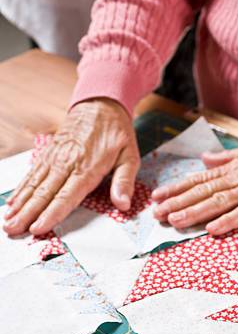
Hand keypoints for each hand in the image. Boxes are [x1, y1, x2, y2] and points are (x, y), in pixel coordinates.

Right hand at [3, 98, 139, 235]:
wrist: (100, 103)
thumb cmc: (116, 132)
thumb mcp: (129, 155)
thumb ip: (124, 181)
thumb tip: (124, 204)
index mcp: (87, 168)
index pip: (66, 196)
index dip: (51, 214)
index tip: (38, 228)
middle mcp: (66, 163)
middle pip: (43, 193)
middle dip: (27, 214)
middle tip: (13, 230)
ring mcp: (54, 158)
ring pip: (33, 185)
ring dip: (20, 205)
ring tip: (8, 221)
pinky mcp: (48, 154)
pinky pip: (32, 175)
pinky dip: (21, 190)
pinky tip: (12, 203)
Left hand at [152, 129, 237, 234]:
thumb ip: (227, 157)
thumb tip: (205, 159)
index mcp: (234, 168)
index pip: (199, 179)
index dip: (177, 188)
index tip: (158, 196)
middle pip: (203, 192)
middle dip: (178, 203)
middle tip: (157, 214)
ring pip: (219, 202)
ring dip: (195, 212)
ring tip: (175, 221)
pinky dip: (229, 221)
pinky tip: (212, 229)